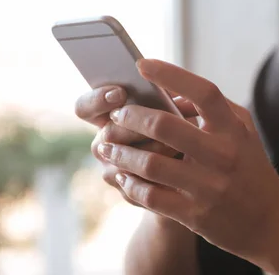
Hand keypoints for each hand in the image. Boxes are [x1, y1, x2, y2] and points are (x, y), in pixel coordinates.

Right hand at [74, 85, 191, 206]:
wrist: (193, 163)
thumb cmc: (180, 123)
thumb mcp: (173, 106)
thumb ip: (164, 97)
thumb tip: (164, 87)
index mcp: (106, 116)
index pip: (84, 108)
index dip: (98, 99)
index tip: (120, 93)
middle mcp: (102, 144)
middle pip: (108, 134)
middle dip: (136, 127)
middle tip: (160, 123)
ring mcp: (112, 170)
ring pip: (123, 162)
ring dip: (153, 151)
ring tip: (177, 145)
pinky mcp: (128, 191)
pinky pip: (138, 184)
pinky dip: (160, 175)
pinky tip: (179, 168)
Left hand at [98, 58, 278, 261]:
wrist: (271, 222)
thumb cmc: (251, 168)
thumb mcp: (242, 132)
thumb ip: (212, 109)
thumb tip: (168, 93)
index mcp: (235, 130)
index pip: (203, 92)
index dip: (171, 74)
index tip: (142, 64)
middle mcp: (224, 155)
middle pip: (165, 126)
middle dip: (132, 116)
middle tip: (117, 114)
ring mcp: (209, 187)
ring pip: (150, 164)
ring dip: (121, 152)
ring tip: (107, 145)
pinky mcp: (195, 215)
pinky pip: (150, 196)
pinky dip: (130, 183)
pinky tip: (122, 175)